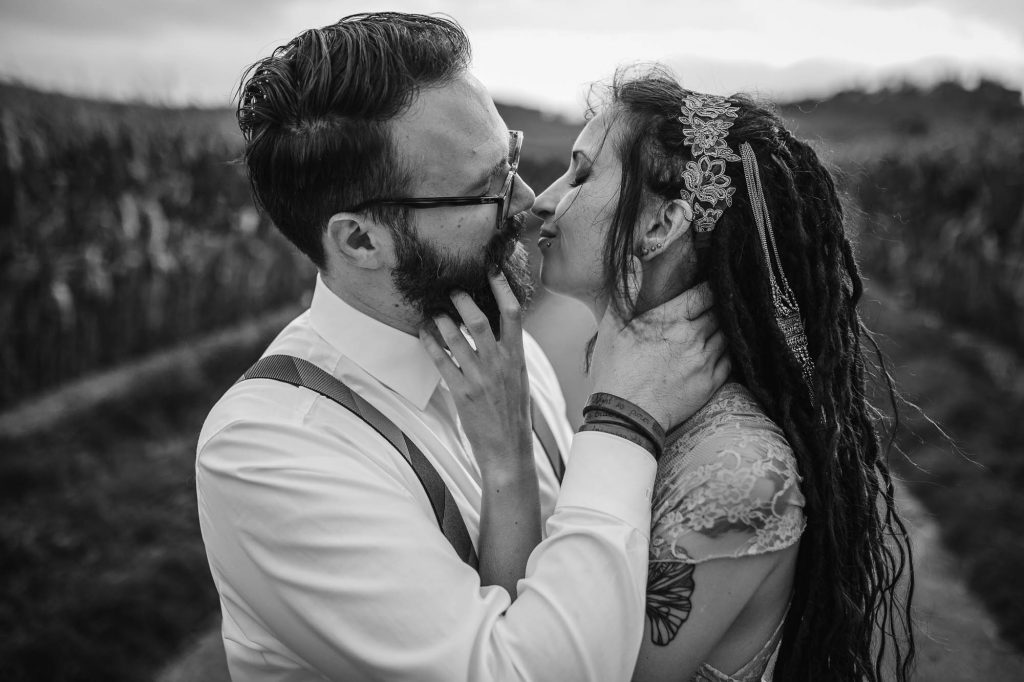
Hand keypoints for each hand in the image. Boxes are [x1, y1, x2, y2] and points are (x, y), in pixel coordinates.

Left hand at [418, 271, 533, 482]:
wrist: (509, 452)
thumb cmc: (513, 415)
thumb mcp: (520, 380)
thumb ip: (509, 354)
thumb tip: (498, 329)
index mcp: (517, 358)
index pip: (512, 314)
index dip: (502, 288)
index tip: (491, 269)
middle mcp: (499, 364)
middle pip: (478, 320)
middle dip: (462, 300)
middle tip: (451, 289)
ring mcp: (480, 378)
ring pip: (455, 338)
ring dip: (441, 320)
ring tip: (433, 311)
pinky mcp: (462, 394)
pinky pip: (441, 361)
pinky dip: (430, 344)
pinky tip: (424, 334)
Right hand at [591, 257, 730, 430]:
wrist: (625, 415)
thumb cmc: (615, 370)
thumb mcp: (611, 327)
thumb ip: (625, 291)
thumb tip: (634, 262)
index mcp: (670, 319)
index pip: (704, 293)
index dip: (711, 287)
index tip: (711, 286)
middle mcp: (692, 336)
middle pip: (720, 312)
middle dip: (721, 305)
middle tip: (721, 303)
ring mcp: (705, 360)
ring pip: (727, 334)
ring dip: (726, 328)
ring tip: (721, 325)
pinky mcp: (711, 383)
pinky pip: (731, 360)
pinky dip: (730, 352)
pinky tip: (722, 350)